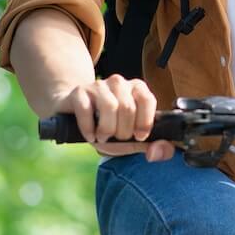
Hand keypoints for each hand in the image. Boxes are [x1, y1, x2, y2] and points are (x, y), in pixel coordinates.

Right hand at [53, 74, 175, 161]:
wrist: (74, 114)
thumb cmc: (107, 126)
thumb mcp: (130, 138)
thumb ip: (151, 145)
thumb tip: (160, 151)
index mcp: (137, 89)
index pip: (147, 100)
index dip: (145, 122)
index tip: (138, 136)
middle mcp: (119, 83)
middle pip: (128, 107)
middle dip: (123, 132)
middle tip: (116, 138)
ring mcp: (98, 85)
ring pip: (110, 106)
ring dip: (107, 130)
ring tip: (103, 137)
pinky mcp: (79, 92)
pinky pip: (86, 110)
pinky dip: (89, 128)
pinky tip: (90, 136)